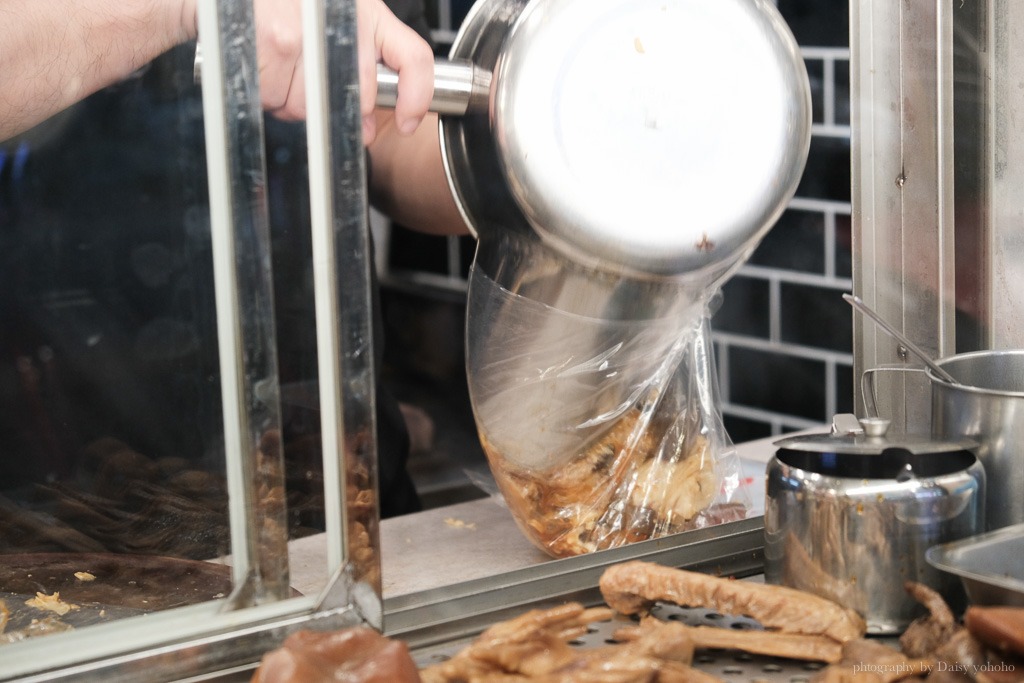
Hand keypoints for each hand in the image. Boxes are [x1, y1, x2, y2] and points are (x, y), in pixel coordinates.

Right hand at [180, 0, 433, 143]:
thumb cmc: (286, 0)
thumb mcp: (338, 14)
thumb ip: (363, 67)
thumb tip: (366, 128)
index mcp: (365, 11)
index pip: (412, 58)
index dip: (416, 97)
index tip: (407, 122)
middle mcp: (339, 22)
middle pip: (357, 98)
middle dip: (332, 105)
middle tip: (308, 76)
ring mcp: (304, 34)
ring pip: (312, 107)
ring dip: (291, 99)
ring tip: (278, 62)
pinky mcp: (271, 44)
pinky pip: (276, 100)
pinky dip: (266, 94)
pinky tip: (261, 64)